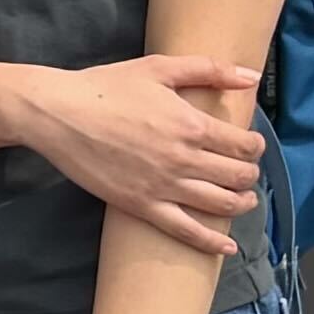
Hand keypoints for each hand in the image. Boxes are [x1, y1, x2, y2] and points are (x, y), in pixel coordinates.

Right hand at [13, 53, 262, 252]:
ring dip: (241, 204)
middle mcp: (184, 160)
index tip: (250, 145)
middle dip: (250, 175)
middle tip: (245, 171)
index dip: (254, 146)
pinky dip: (211, 241)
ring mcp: (163, 186)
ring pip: (221, 204)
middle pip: (239, 176)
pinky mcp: (141, 205)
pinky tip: (227, 246)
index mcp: (192, 125)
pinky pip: (185, 230)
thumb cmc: (106, 87)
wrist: (58, 114)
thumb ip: (209, 69)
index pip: (244, 145)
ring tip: (243, 199)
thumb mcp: (158, 67)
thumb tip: (251, 77)